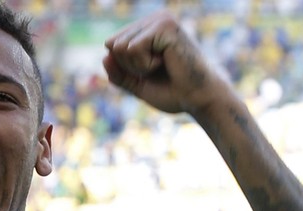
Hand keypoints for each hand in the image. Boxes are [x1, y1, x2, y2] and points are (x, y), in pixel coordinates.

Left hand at [102, 12, 231, 114]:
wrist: (197, 99)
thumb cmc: (172, 92)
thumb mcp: (137, 84)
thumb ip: (118, 73)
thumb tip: (105, 56)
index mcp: (148, 28)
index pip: (111, 44)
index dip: (124, 67)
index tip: (150, 71)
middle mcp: (154, 18)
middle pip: (113, 44)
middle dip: (130, 66)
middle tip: (157, 70)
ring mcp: (160, 19)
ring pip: (120, 47)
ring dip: (138, 66)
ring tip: (162, 65)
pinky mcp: (165, 25)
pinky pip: (133, 48)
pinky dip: (145, 64)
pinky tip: (165, 62)